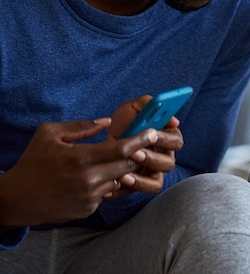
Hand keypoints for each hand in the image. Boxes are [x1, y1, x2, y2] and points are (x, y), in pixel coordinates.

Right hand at [0, 117, 154, 226]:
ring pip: (120, 179)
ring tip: (125, 158)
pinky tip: (101, 175)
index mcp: (80, 158)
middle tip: (148, 144)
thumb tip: (106, 121)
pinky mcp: (89, 209)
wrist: (17, 199)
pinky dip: (109, 183)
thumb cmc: (33, 162)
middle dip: (139, 154)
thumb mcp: (50, 134)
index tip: (152, 132)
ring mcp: (90, 197)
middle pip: (128, 166)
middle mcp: (88, 180)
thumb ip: (81, 126)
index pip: (121, 149)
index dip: (140, 140)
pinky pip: (108, 193)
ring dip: (125, 170)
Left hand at [107, 96, 183, 195]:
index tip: (152, 132)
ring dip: (142, 175)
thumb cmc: (123, 124)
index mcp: (167, 138)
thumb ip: (146, 104)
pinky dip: (134, 186)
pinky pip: (143, 191)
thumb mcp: (132, 109)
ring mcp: (154, 173)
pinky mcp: (141, 185)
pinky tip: (120, 179)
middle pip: (168, 163)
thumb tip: (162, 107)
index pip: (176, 140)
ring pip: (157, 180)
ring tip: (125, 168)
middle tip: (135, 151)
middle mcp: (164, 157)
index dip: (166, 137)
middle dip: (152, 157)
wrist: (103, 144)